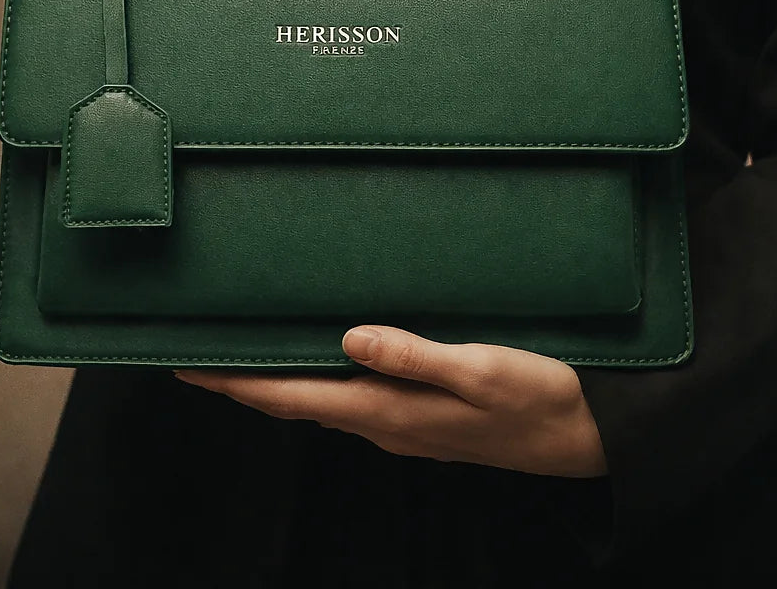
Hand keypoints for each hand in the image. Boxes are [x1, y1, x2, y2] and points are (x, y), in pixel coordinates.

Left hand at [174, 326, 607, 478]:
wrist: (588, 439)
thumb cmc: (540, 399)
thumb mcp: (481, 370)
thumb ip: (414, 355)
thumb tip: (349, 338)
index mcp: (390, 411)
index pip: (293, 397)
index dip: (237, 383)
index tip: (188, 366)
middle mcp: (386, 423)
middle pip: (297, 401)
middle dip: (246, 380)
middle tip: (201, 350)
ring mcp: (405, 425)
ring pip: (324, 400)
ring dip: (281, 380)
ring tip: (248, 349)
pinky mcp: (424, 419)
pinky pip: (354, 398)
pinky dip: (322, 378)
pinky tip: (324, 354)